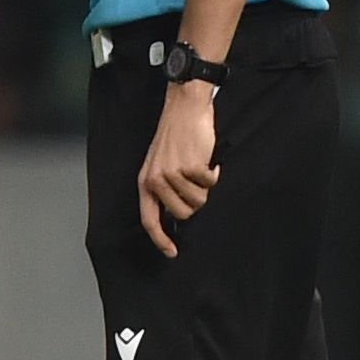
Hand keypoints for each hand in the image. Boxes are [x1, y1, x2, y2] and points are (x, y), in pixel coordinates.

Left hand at [137, 79, 219, 254]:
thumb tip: (178, 216)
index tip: (171, 252)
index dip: (160, 239)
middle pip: (183, 214)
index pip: (149, 219)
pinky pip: (209, 183)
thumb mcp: (160, 164)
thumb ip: (163, 188)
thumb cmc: (176, 137)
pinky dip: (213, 173)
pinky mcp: (190, 166)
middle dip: (195, 201)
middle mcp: (156, 180)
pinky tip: (206, 158)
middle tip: (196, 181)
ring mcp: (172, 174)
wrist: (184, 107)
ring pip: (199, 201)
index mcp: (145, 182)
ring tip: (199, 165)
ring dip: (205, 185)